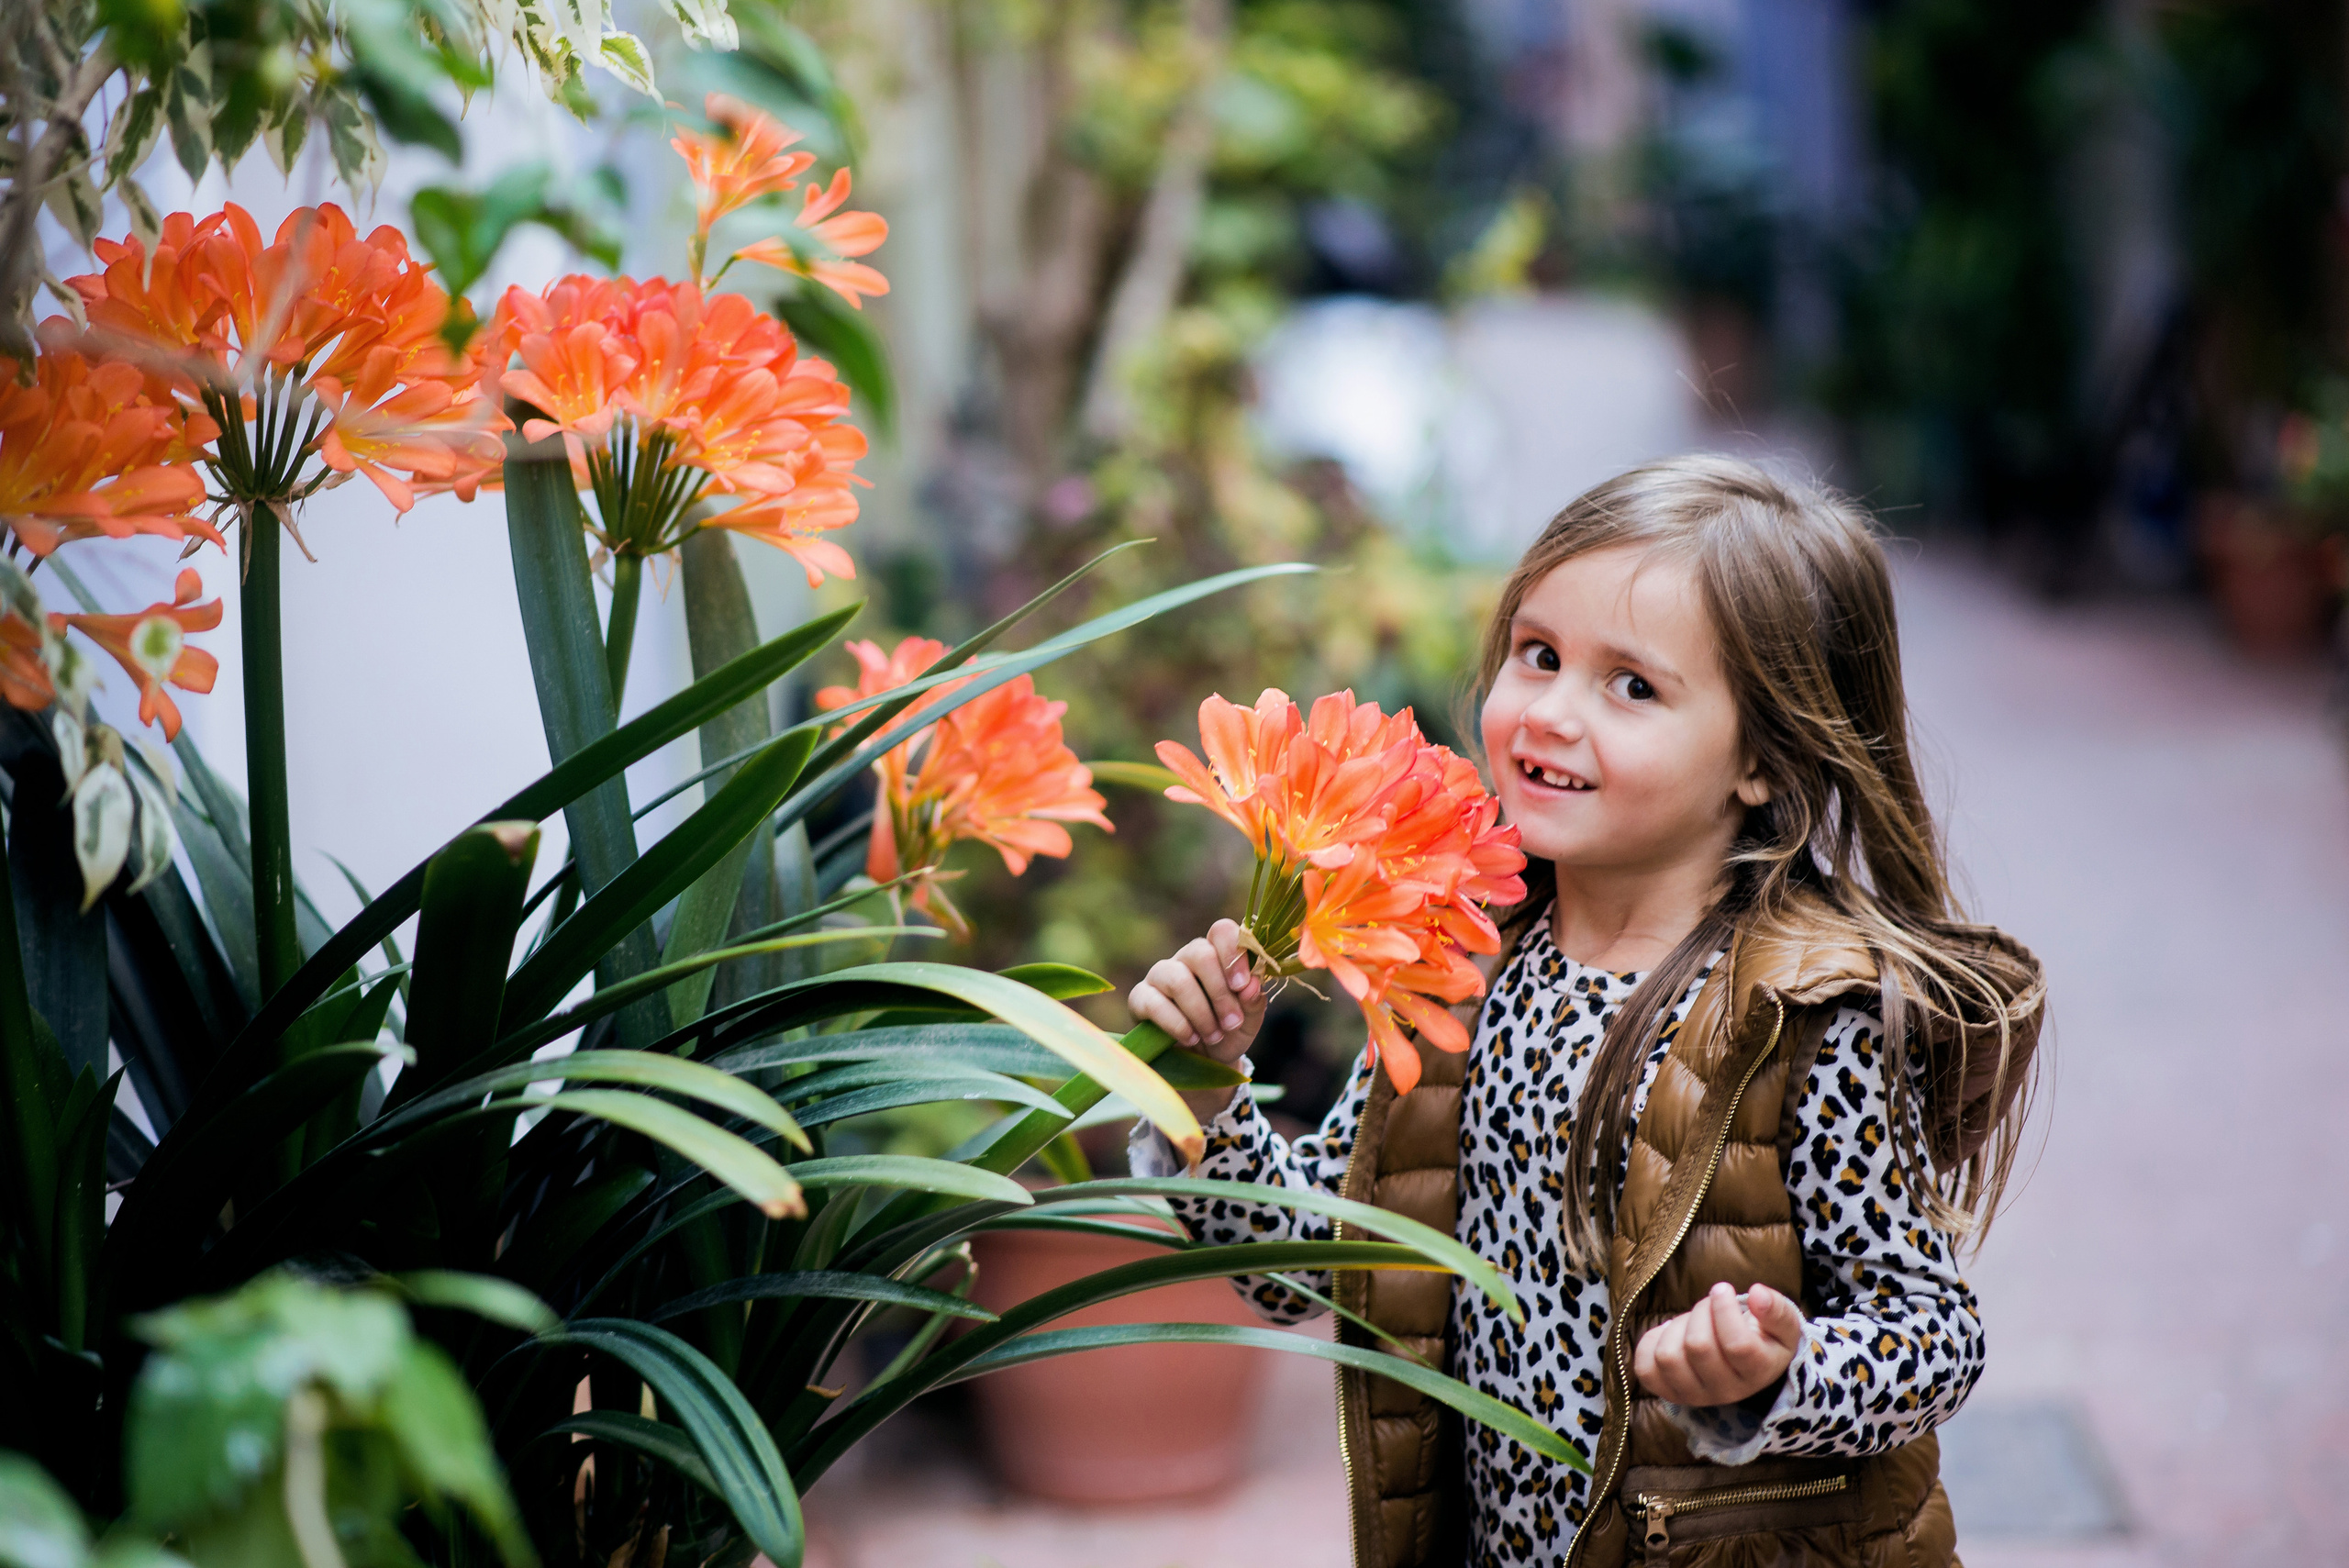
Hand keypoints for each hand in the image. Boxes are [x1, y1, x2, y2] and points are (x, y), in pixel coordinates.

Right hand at [1127, 919, 1266, 1119]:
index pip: (1222, 931)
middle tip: (1232, 1023)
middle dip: (1220, 992)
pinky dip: (1177, 1025)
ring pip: (1178, 979)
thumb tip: (1252, 986)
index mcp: (1217, 953)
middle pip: (1200, 953)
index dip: (1233, 953)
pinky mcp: (1140, 997)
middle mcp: (1187, 958)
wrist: (1203, 1062)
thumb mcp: (1249, 1021)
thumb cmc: (1228, 1032)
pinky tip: (1191, 1038)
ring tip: (1214, 1036)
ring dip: (1201, 1013)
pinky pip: (1154, 1003)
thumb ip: (1253, 1002)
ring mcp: (1161, 975)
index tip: (1242, 985)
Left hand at [1632, 1281, 1803, 1406]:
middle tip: (1709, 1304)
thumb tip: (1756, 1294)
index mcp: (1758, 1373)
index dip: (1724, 1310)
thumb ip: (1776, 1309)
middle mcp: (1726, 1391)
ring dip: (1677, 1326)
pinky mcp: (1668, 1392)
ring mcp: (1694, 1396)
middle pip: (1698, 1346)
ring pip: (1668, 1357)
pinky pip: (1645, 1368)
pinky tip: (1672, 1334)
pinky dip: (1652, 1342)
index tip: (1722, 1288)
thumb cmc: (1764, 1338)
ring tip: (1692, 1321)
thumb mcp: (1783, 1323)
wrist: (1745, 1364)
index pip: (1737, 1344)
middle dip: (1700, 1312)